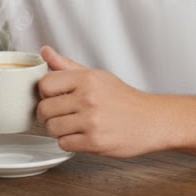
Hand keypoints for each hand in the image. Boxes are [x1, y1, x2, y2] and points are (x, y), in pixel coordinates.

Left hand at [37, 45, 158, 157]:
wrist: (151, 121)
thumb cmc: (124, 99)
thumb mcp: (97, 76)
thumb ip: (67, 65)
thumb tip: (45, 52)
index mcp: (87, 78)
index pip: (45, 84)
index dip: (44, 93)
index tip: (52, 96)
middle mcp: (88, 98)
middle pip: (44, 108)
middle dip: (48, 114)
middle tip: (60, 114)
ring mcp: (91, 121)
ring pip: (51, 128)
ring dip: (57, 130)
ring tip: (71, 125)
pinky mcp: (94, 142)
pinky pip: (64, 144)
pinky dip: (69, 142)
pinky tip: (81, 135)